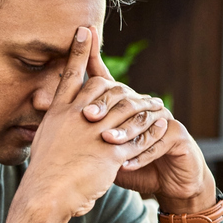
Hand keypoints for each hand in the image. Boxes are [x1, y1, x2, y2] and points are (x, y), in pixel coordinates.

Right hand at [22, 27, 170, 216]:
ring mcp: (94, 131)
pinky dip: (150, 129)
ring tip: (157, 104)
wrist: (46, 195)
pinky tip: (161, 125)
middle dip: (121, 84)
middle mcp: (77, 115)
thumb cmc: (43, 174)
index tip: (86, 30)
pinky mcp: (110, 150)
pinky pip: (136, 135)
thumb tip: (52, 118)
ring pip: (126, 109)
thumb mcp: (43, 141)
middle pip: (104, 87)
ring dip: (144, 104)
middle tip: (137, 88)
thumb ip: (54, 126)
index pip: (71, 74)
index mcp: (59, 112)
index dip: (79, 51)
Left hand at [80, 26, 214, 211]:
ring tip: (106, 141)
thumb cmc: (126, 164)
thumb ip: (77, 128)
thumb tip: (44, 107)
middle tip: (87, 116)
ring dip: (123, 131)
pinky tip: (126, 164)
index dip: (91, 57)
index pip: (104, 78)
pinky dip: (141, 153)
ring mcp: (162, 118)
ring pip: (141, 119)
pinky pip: (160, 140)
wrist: (166, 183)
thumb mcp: (98, 148)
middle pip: (123, 97)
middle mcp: (142, 105)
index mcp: (122, 105)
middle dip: (105, 105)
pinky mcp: (178, 135)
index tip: (81, 39)